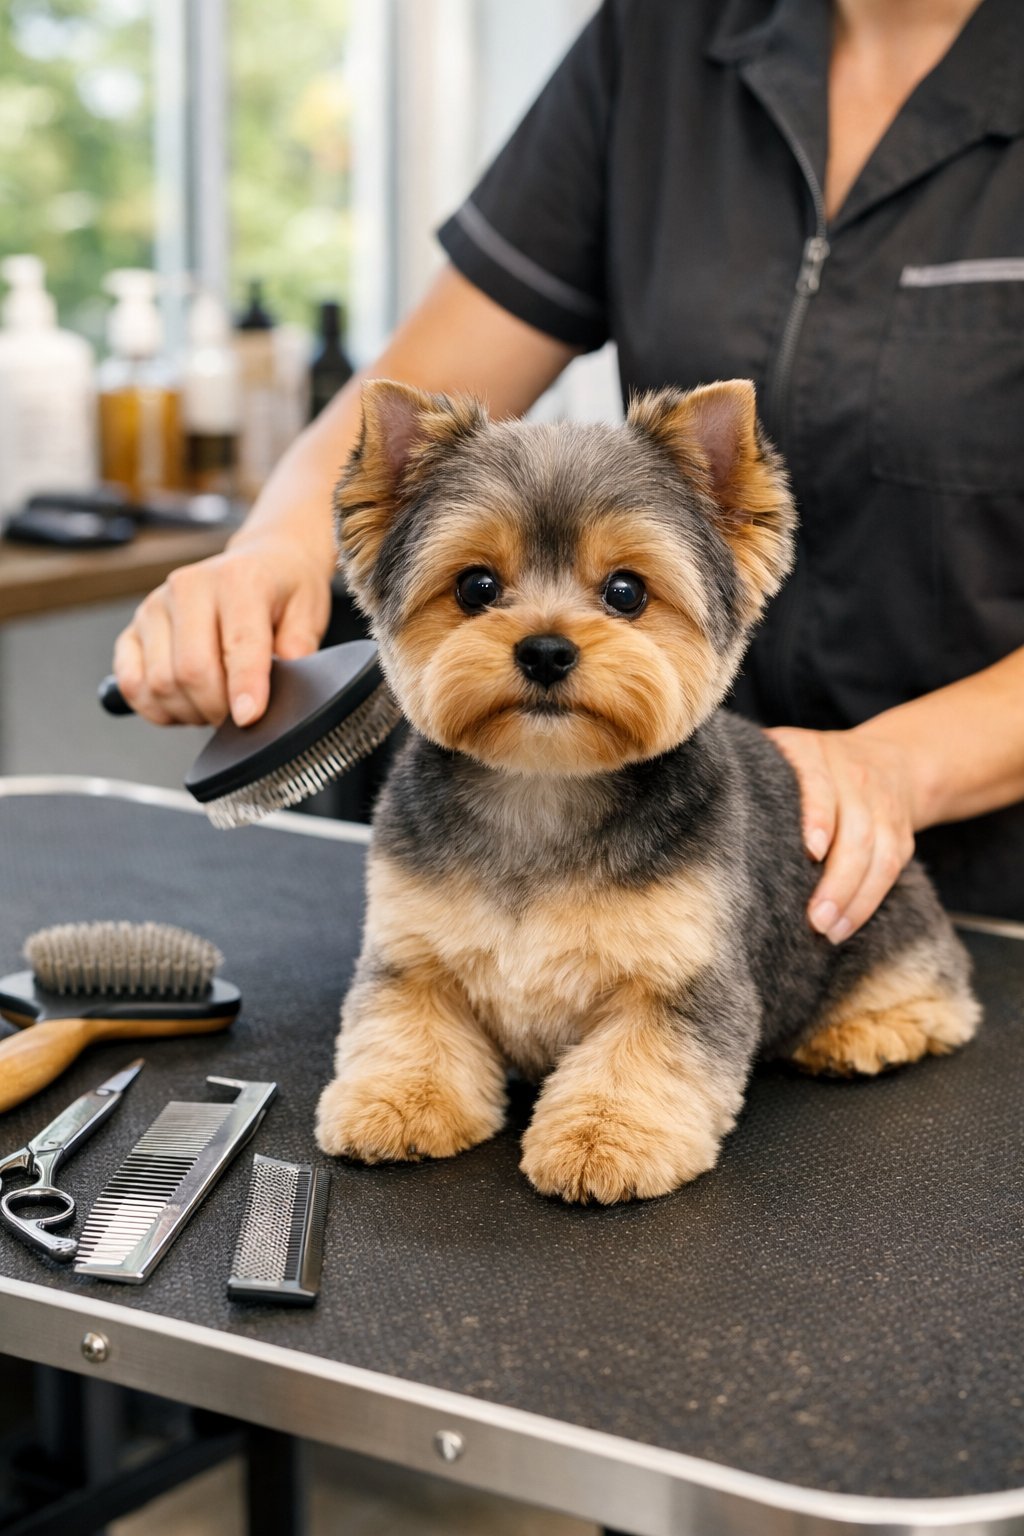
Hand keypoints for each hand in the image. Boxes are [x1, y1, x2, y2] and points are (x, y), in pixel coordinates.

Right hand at [112, 533, 332, 726]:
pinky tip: (185, 705)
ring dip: (190, 710)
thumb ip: (297, 653)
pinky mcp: (134, 627)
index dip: (243, 688)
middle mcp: (189, 587)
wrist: (262, 562)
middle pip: (192, 670)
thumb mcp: (308, 614)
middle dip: (218, 708)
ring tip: (216, 705)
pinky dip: (156, 707)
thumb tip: (280, 693)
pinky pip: (131, 683)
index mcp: (238, 579)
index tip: (248, 718)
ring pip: (161, 682)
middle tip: (240, 717)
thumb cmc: (284, 590)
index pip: (237, 644)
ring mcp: (156, 606)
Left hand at [764, 726, 918, 941]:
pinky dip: (870, 902)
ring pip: (881, 856)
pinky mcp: (901, 834)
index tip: (811, 851)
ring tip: (829, 931)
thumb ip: (749, 771)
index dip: (819, 817)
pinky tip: (846, 925)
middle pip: (858, 831)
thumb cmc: (810, 764)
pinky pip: (892, 870)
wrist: (891, 758)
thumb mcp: (783, 751)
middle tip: (815, 918)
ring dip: (856, 898)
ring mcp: (884, 806)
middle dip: (838, 879)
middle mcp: (856, 776)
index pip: (820, 785)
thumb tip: (695, 806)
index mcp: (816, 753)